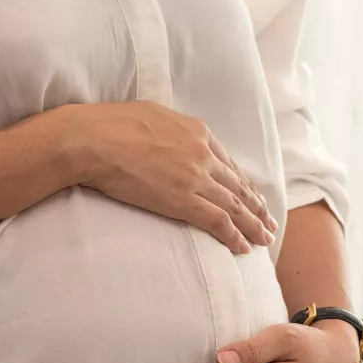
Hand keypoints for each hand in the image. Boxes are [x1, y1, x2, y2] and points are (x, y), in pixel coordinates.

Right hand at [58, 101, 276, 252]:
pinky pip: (218, 221)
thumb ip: (171, 130)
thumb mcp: (151, 115)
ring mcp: (195, 178)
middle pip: (238, 186)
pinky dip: (234, 236)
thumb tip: (169, 137)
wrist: (93, 139)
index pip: (228, 164)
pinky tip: (244, 248)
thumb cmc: (110, 124)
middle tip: (269, 223)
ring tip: (264, 240)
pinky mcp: (183, 200)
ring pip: (235, 206)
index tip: (251, 197)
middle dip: (256, 208)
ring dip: (253, 226)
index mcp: (197, 132)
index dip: (243, 184)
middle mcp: (203, 155)